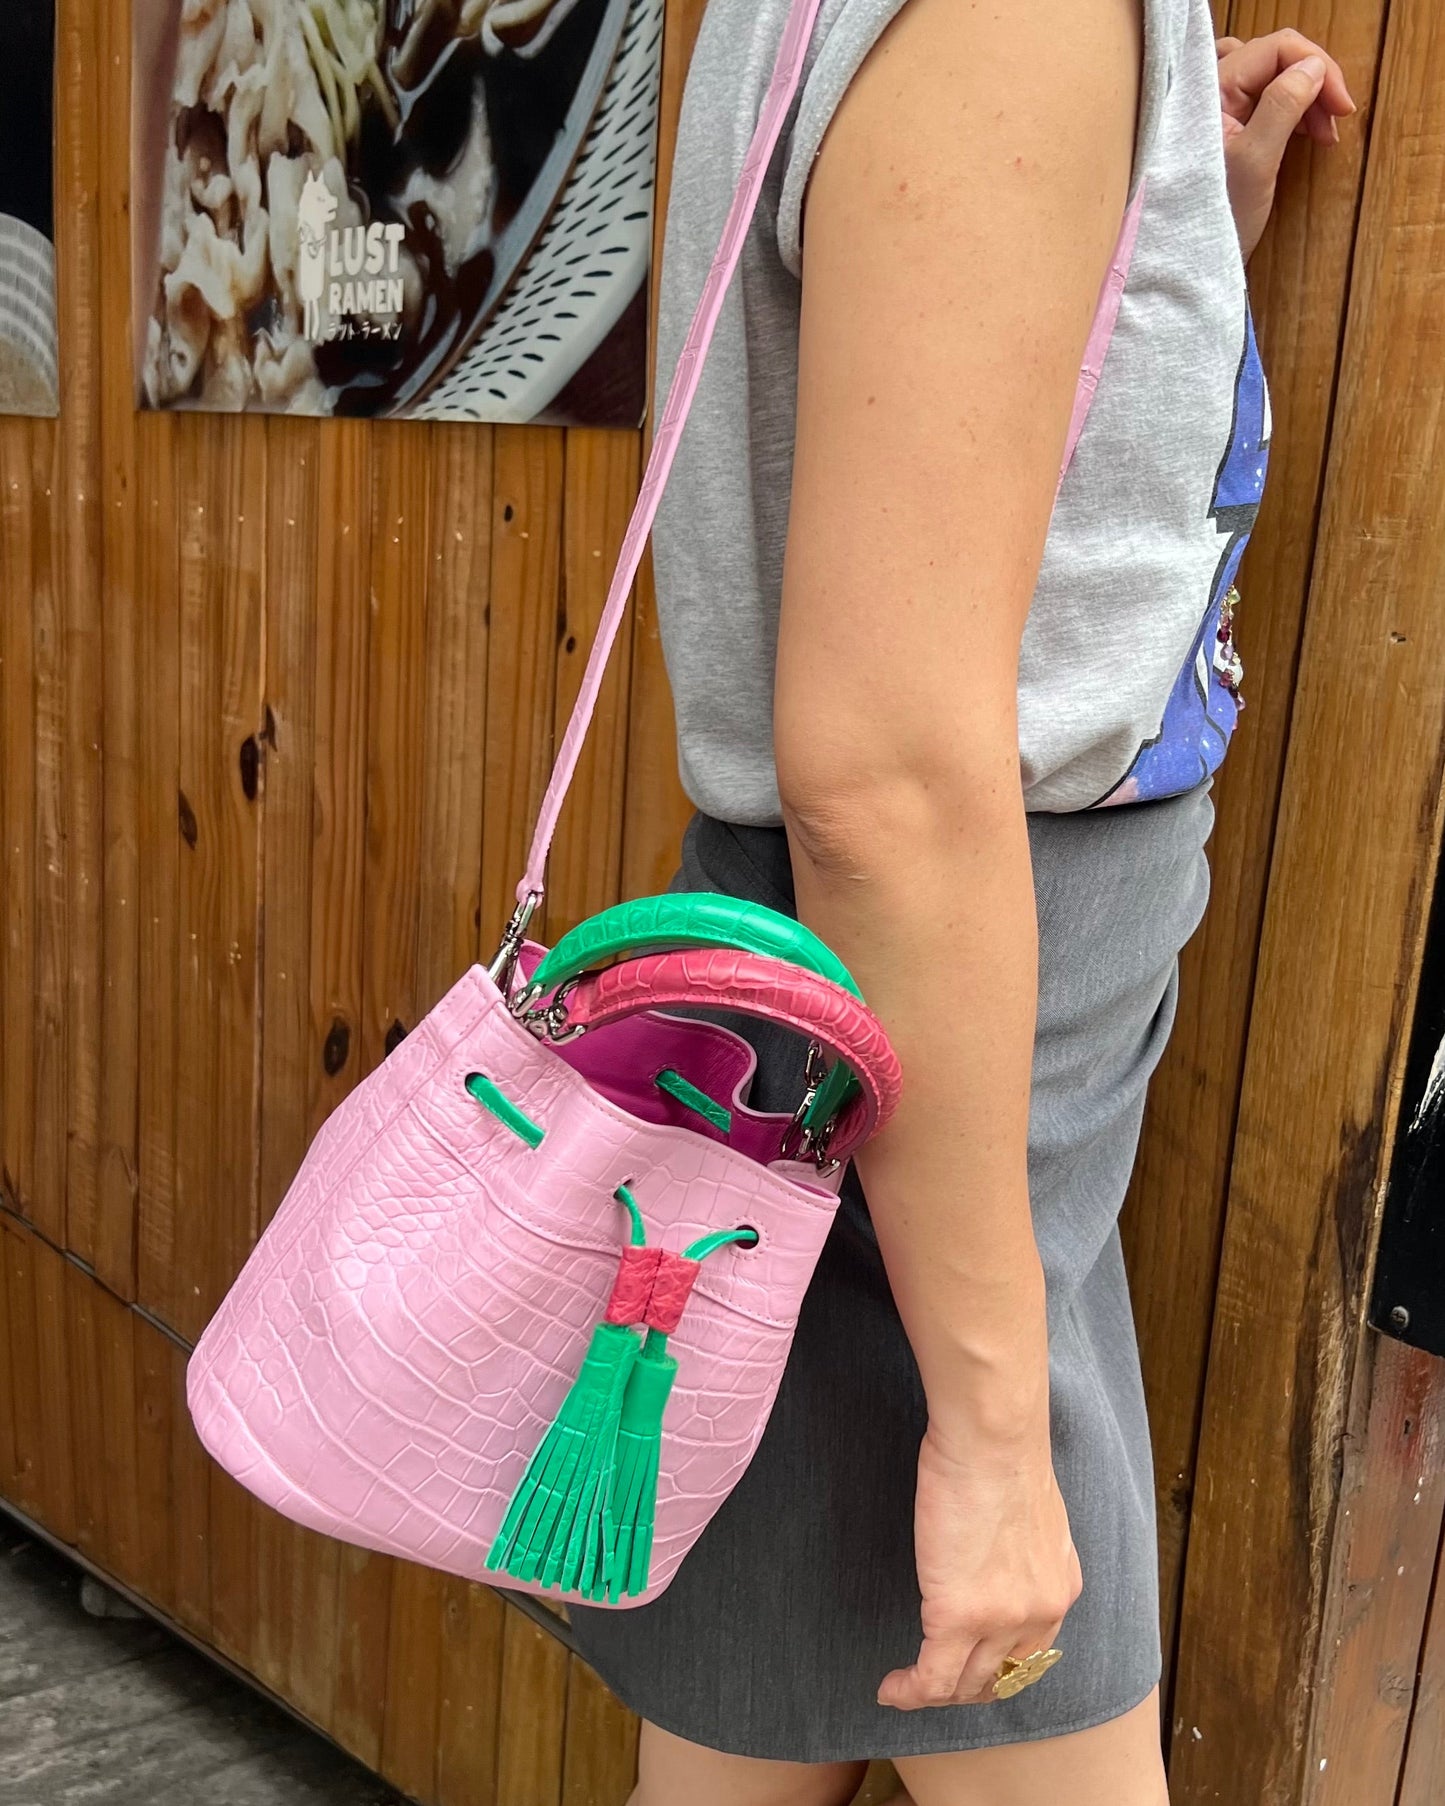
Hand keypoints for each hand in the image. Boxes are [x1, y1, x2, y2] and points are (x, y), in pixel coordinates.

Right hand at [877, 1425, 1082, 1708]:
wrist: (991, 1438)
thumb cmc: (1001, 1452)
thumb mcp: (1032, 1515)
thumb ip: (1019, 1551)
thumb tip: (992, 1558)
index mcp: (1059, 1587)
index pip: (1030, 1652)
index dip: (995, 1666)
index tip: (967, 1664)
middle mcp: (1039, 1614)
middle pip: (1000, 1676)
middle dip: (965, 1687)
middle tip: (932, 1681)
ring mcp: (1000, 1620)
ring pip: (965, 1683)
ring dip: (934, 1693)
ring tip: (905, 1687)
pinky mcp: (958, 1616)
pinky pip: (932, 1676)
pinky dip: (910, 1691)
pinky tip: (891, 1688)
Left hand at [1216, 30, 1354, 259]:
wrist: (1193, 265)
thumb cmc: (1218, 217)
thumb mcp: (1255, 161)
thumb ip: (1283, 105)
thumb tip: (1313, 66)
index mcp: (1209, 91)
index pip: (1275, 48)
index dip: (1317, 66)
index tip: (1343, 105)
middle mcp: (1208, 92)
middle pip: (1274, 58)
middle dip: (1312, 82)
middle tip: (1336, 121)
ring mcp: (1215, 112)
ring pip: (1270, 78)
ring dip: (1305, 96)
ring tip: (1324, 134)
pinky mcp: (1224, 131)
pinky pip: (1263, 100)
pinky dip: (1290, 110)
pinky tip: (1307, 133)